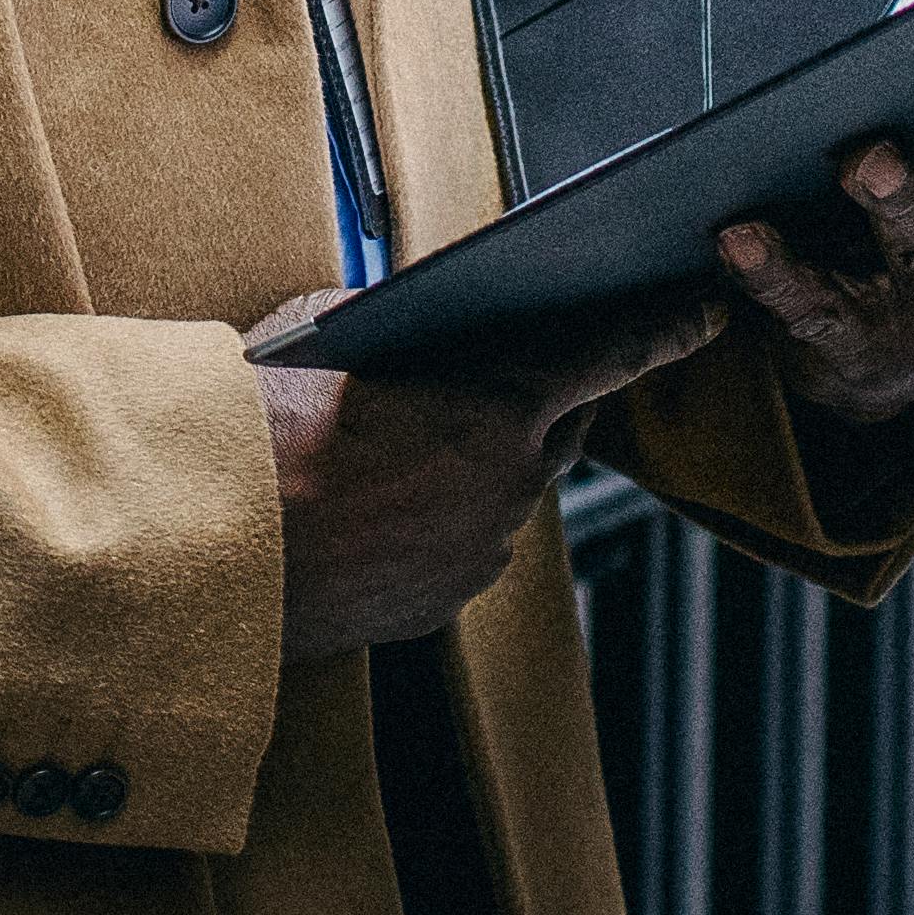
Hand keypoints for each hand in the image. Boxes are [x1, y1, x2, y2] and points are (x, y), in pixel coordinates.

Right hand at [247, 287, 725, 662]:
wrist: (209, 545)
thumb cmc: (261, 424)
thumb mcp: (324, 329)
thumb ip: (388, 317)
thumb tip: (394, 314)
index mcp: (500, 404)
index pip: (613, 356)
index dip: (665, 330)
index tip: (704, 313)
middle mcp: (511, 485)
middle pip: (564, 427)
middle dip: (556, 395)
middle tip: (524, 369)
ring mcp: (481, 551)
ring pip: (508, 493)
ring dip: (480, 464)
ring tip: (411, 443)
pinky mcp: (443, 601)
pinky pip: (465, 546)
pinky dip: (442, 521)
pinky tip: (386, 505)